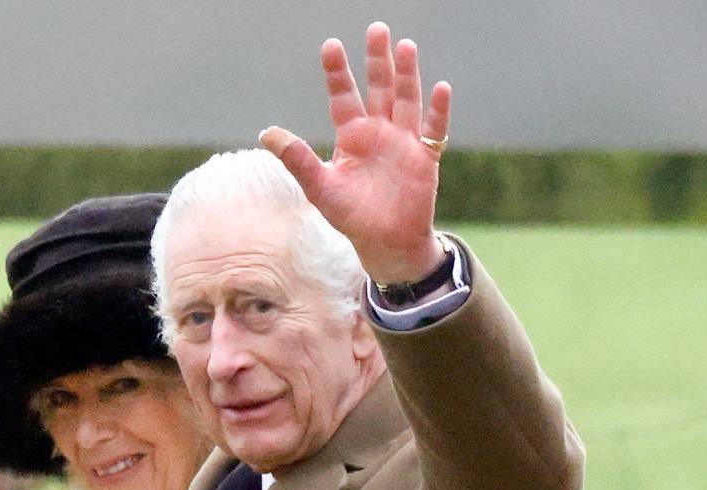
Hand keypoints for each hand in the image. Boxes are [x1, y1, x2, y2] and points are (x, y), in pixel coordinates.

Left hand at [260, 22, 450, 283]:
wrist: (385, 244)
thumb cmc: (351, 217)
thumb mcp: (320, 187)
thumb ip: (298, 159)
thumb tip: (266, 133)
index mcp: (352, 136)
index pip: (343, 96)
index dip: (338, 72)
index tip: (330, 46)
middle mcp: (379, 132)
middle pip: (379, 88)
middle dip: (378, 61)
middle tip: (377, 29)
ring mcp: (403, 143)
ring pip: (406, 100)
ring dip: (407, 75)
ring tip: (405, 47)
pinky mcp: (425, 158)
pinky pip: (433, 130)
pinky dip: (437, 111)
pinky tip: (439, 88)